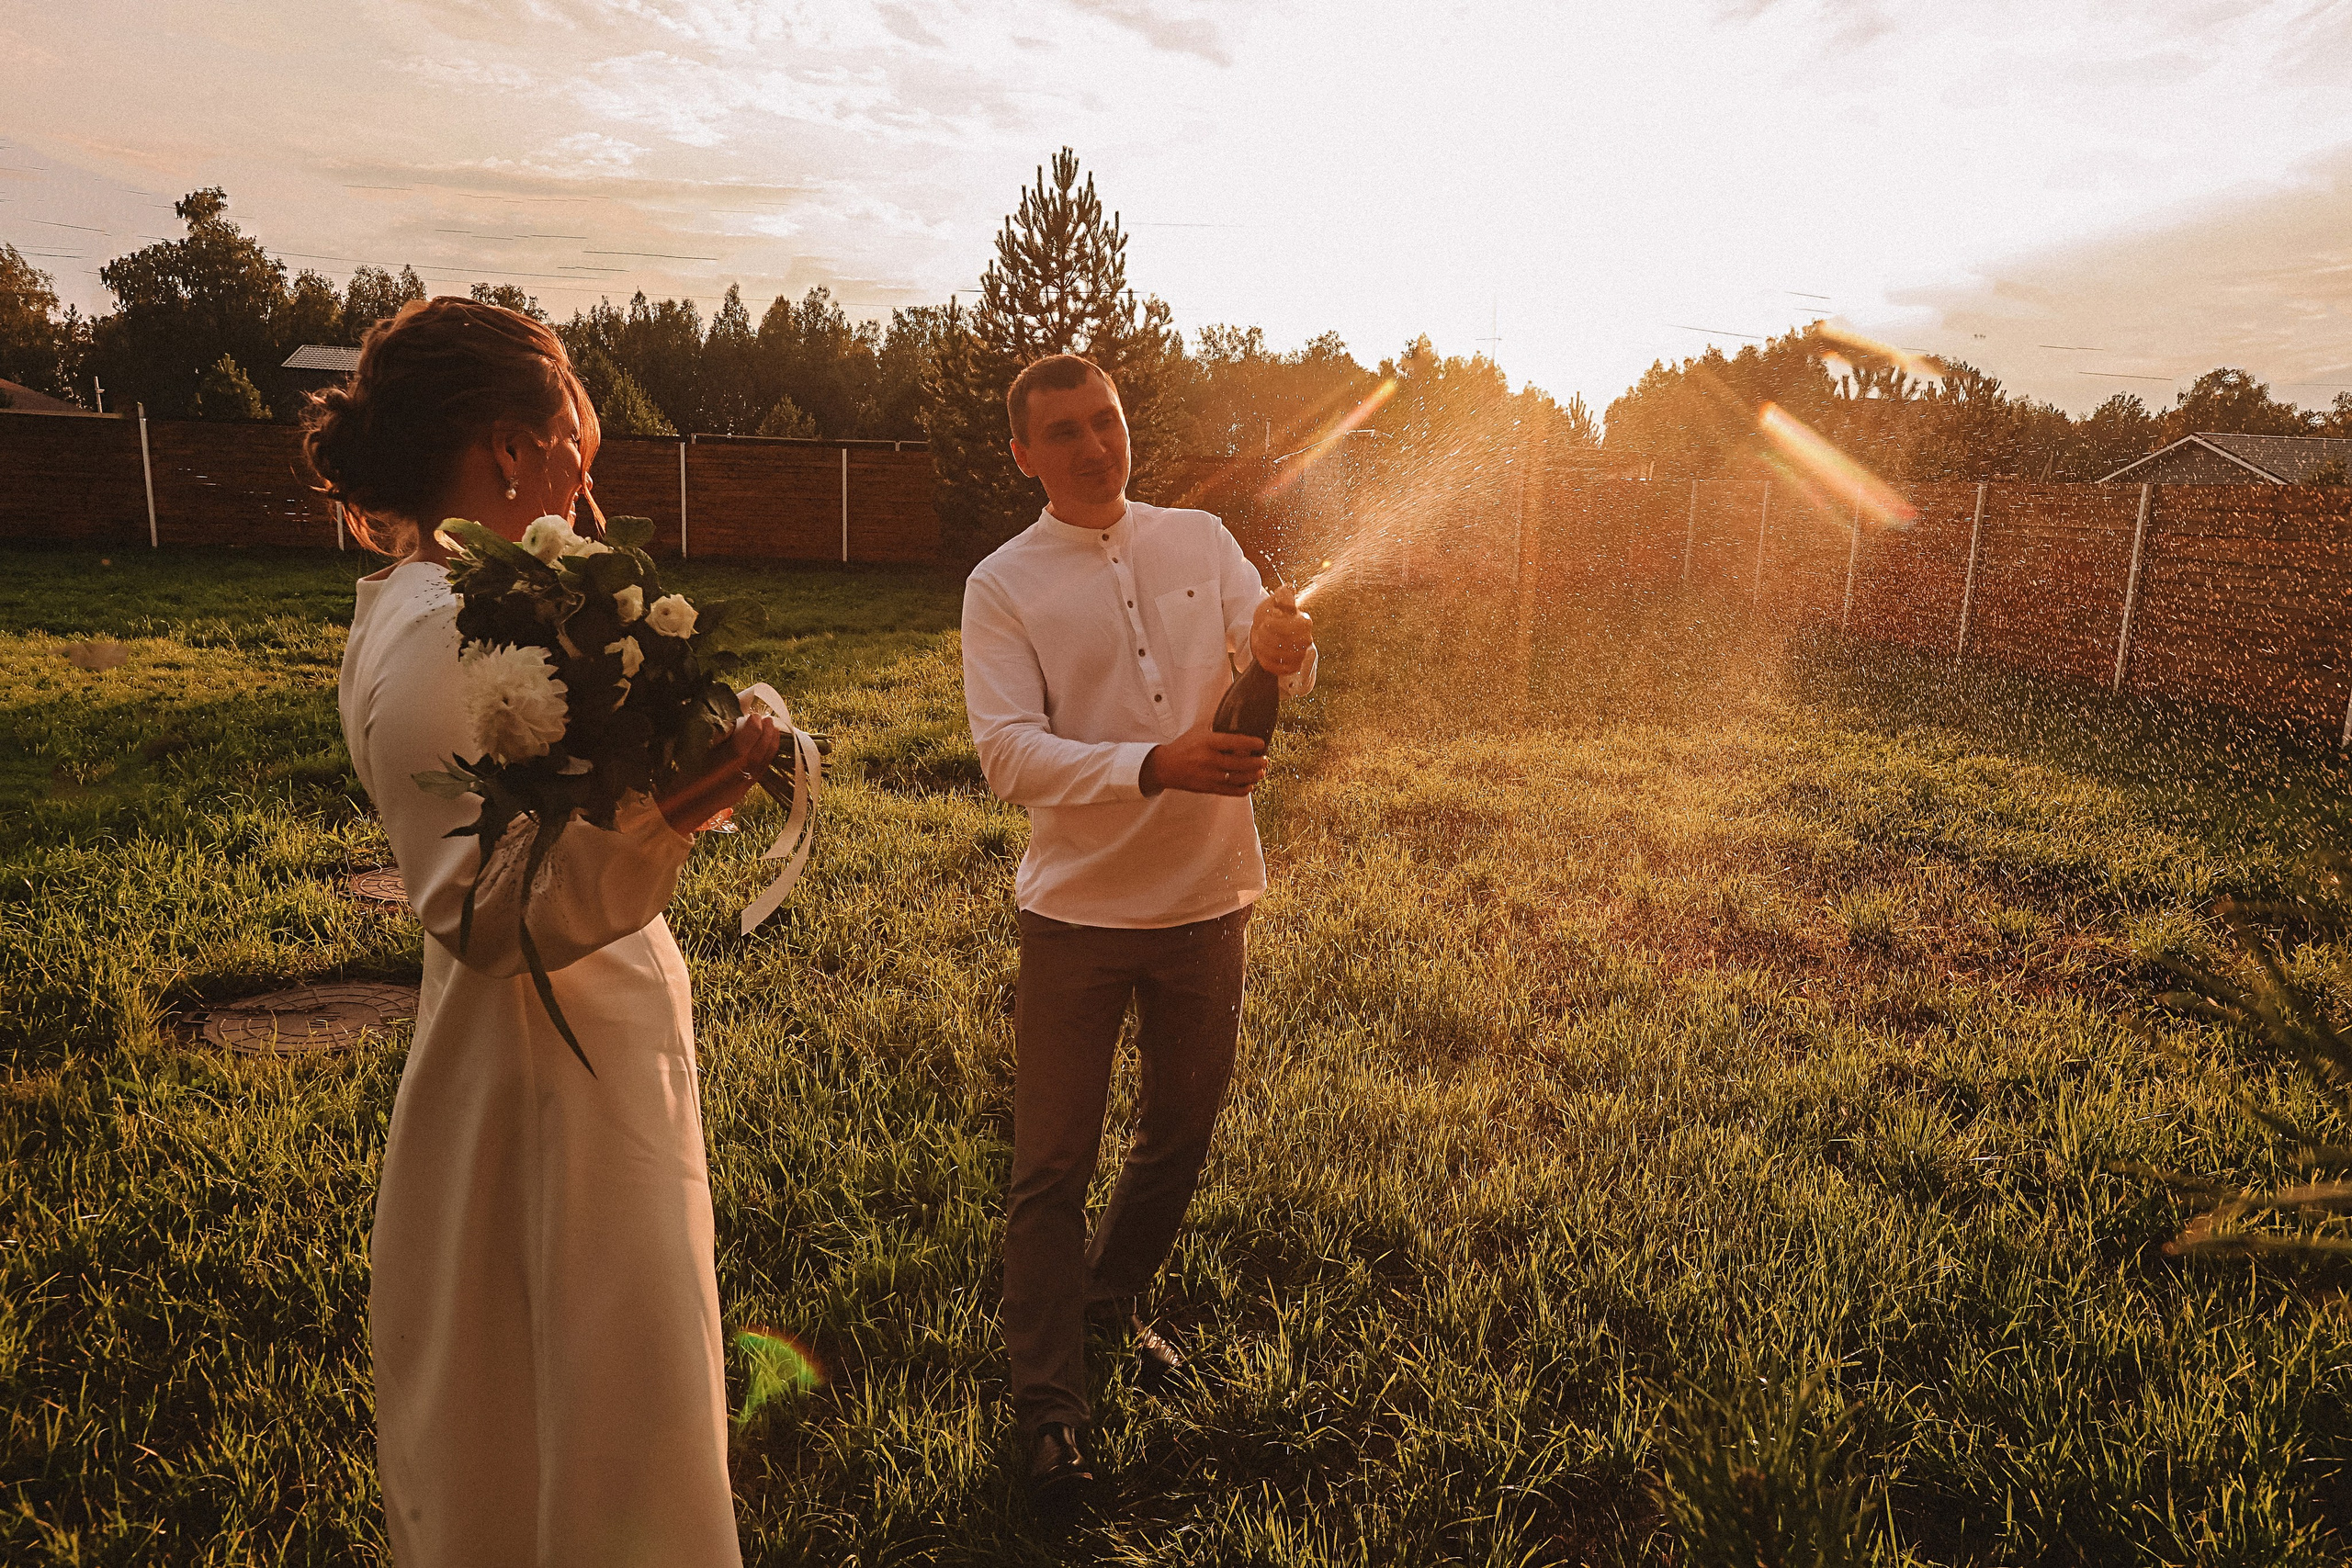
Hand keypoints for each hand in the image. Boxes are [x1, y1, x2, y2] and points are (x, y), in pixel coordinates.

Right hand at [657, 715, 783, 833]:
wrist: (674, 815)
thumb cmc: (675, 782)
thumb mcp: (687, 757)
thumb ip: (710, 742)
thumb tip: (730, 725)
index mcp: (710, 772)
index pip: (739, 750)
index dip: (751, 730)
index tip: (754, 715)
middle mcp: (727, 783)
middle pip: (754, 757)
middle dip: (764, 736)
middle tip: (768, 718)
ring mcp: (736, 791)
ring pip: (760, 767)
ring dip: (769, 746)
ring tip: (773, 729)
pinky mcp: (739, 795)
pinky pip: (758, 774)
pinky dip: (766, 758)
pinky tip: (768, 748)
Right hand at [1141, 719, 1267, 796]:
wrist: (1165, 767)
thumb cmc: (1183, 747)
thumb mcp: (1198, 731)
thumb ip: (1215, 725)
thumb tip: (1233, 716)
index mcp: (1208, 743)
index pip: (1235, 742)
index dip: (1251, 743)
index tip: (1261, 743)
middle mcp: (1210, 760)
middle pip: (1240, 762)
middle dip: (1257, 762)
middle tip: (1265, 760)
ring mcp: (1209, 776)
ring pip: (1237, 778)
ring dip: (1253, 776)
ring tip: (1261, 772)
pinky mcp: (1208, 788)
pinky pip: (1230, 791)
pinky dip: (1242, 790)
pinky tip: (1250, 785)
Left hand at [1250, 585, 1314, 677]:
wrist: (1265, 631)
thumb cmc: (1271, 615)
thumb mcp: (1275, 601)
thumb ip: (1283, 594)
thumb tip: (1289, 588)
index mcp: (1304, 622)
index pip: (1290, 627)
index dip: (1274, 625)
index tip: (1266, 621)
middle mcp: (1306, 639)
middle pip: (1285, 643)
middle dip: (1267, 637)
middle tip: (1260, 631)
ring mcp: (1300, 655)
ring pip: (1281, 657)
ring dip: (1264, 648)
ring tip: (1259, 641)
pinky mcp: (1293, 667)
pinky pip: (1280, 669)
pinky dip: (1267, 661)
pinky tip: (1262, 652)